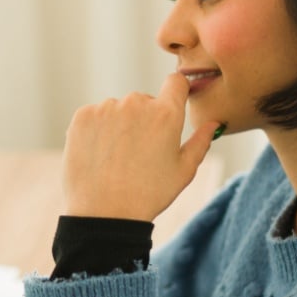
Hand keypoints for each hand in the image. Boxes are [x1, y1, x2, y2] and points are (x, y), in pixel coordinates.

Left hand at [61, 73, 221, 220]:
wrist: (104, 213)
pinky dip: (96, 130)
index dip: (175, 91)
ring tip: (117, 158)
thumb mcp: (184, 171)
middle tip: (139, 152)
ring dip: (119, 125)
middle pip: (144, 100)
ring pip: (117, 109)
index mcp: (166, 113)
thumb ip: (201, 141)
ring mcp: (107, 108)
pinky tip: (100, 155)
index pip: (175, 82)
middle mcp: (136, 103)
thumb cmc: (149, 194)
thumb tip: (214, 123)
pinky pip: (94, 116)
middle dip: (144, 119)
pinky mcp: (82, 116)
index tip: (172, 103)